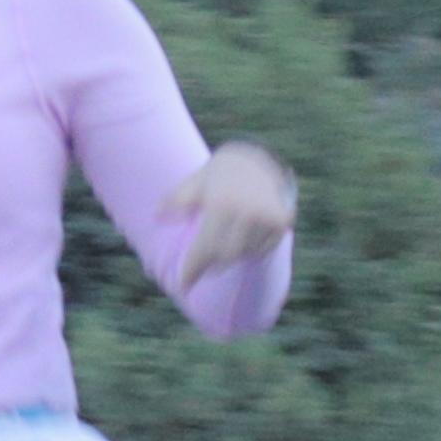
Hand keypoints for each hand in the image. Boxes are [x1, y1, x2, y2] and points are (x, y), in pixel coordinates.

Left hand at [173, 144, 296, 285]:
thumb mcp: (194, 183)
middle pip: (226, 256)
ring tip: (223, 244)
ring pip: (246, 254)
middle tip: (202, 264)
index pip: (205, 248)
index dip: (194, 269)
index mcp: (221, 204)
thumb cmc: (219, 173)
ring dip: (233, 254)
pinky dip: (251, 250)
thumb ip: (175, 200)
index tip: (184, 284)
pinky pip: (264, 249)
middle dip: (212, 263)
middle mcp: (247, 212)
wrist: (259, 156)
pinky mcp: (283, 221)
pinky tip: (243, 241)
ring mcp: (268, 217)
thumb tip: (156, 215)